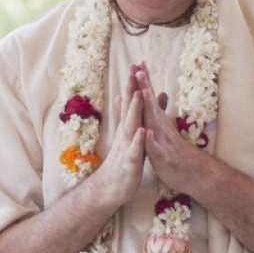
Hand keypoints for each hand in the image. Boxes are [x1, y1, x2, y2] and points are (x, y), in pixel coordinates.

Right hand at [92, 65, 145, 208]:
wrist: (111, 188)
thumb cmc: (124, 161)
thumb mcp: (129, 135)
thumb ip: (129, 115)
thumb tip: (126, 95)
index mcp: (128, 128)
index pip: (130, 102)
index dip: (133, 84)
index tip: (137, 64)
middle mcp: (125, 134)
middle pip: (128, 109)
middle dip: (132, 89)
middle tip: (134, 69)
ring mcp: (126, 148)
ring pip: (130, 127)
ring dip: (133, 111)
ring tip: (138, 95)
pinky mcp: (129, 163)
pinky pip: (134, 151)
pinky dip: (138, 141)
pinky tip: (142, 132)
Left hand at [134, 63, 202, 192]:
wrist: (192, 172)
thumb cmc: (174, 150)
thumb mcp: (165, 128)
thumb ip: (160, 111)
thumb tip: (160, 92)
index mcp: (157, 121)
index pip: (148, 98)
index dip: (143, 81)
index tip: (136, 62)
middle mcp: (160, 127)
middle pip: (150, 104)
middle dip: (144, 86)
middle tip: (137, 69)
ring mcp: (162, 141)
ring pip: (154, 122)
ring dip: (149, 107)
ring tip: (144, 92)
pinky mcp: (163, 157)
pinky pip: (156, 149)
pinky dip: (151, 141)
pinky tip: (146, 133)